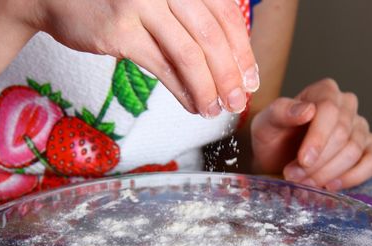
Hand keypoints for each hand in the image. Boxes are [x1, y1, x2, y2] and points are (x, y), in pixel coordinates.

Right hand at [13, 0, 257, 115]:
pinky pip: (162, 68)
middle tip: (238, 101)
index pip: (225, 14)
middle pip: (211, 36)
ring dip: (207, 88)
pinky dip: (183, 90)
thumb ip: (192, 16)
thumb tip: (230, 59)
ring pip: (189, 54)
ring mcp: (142, 5)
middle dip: (229, 75)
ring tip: (215, 110)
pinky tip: (193, 105)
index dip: (242, 50)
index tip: (250, 78)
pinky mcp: (121, 32)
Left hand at [251, 79, 371, 190]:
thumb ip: (281, 112)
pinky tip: (330, 185)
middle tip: (294, 175)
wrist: (275, 160)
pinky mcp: (368, 148)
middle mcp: (346, 105)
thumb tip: (307, 110)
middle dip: (318, 161)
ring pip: (354, 151)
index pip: (330, 109)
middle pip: (343, 134)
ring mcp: (360, 127)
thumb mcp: (265, 124)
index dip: (318, 138)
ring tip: (305, 182)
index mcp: (324, 91)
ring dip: (328, 173)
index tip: (303, 160)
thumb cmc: (271, 138)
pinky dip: (353, 177)